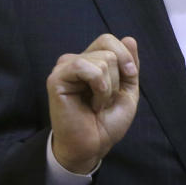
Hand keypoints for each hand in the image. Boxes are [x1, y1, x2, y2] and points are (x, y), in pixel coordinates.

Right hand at [46, 34, 139, 173]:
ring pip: (100, 60)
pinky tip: (92, 104)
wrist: (94, 146)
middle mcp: (75, 61)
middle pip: (108, 49)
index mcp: (90, 61)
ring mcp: (64, 68)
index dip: (125, 57)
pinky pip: (82, 66)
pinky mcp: (56, 79)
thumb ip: (129, 65)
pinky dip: (97, 87)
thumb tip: (129, 38)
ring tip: (97, 104)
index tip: (129, 77)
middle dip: (117, 78)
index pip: (108, 40)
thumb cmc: (107, 121)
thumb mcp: (127, 90)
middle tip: (105, 99)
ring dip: (108, 88)